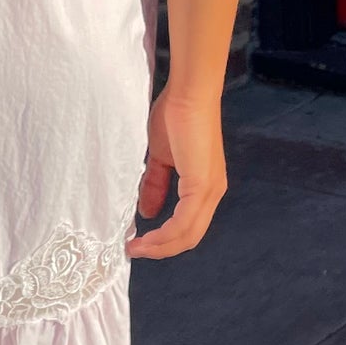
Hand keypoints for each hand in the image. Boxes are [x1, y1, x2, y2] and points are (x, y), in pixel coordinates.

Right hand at [126, 86, 227, 258]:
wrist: (188, 94)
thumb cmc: (176, 116)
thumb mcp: (161, 157)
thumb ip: (155, 184)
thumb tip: (147, 212)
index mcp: (205, 186)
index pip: (188, 226)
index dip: (164, 239)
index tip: (137, 242)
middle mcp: (212, 192)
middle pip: (189, 237)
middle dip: (160, 249)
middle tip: (133, 251)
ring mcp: (210, 190)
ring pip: (188, 235)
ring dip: (160, 246)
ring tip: (135, 247)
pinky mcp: (202, 185)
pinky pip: (184, 222)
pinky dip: (164, 235)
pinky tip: (146, 236)